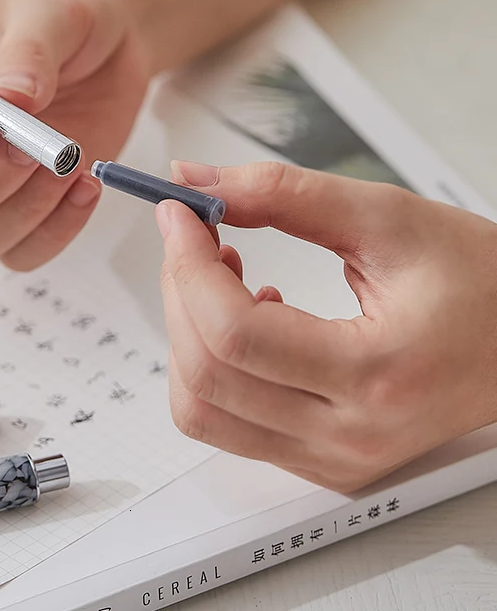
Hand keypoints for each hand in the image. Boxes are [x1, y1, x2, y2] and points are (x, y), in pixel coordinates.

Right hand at [0, 0, 150, 270]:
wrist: (111, 36)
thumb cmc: (64, 9)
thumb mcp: (50, 10)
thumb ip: (28, 52)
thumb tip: (11, 102)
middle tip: (33, 152)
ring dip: (20, 216)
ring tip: (68, 167)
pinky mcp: (20, 210)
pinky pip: (19, 254)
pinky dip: (55, 233)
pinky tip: (86, 185)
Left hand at [156, 160, 496, 491]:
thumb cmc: (481, 281)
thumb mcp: (386, 217)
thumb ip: (281, 194)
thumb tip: (195, 183)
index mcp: (375, 374)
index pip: (235, 333)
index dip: (188, 264)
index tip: (178, 214)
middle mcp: (350, 436)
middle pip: (207, 374)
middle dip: (180, 291)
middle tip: (195, 236)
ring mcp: (334, 459)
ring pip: (203, 411)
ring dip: (188, 333)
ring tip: (220, 277)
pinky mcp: (323, 461)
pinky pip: (228, 424)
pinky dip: (213, 366)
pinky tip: (247, 317)